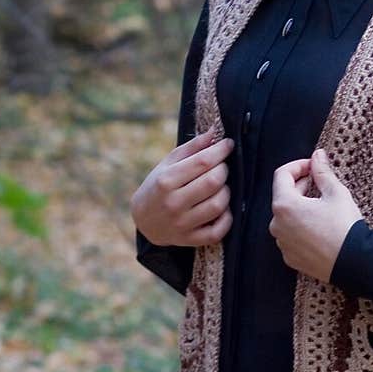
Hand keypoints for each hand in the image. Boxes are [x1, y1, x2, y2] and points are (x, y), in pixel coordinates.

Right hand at [130, 128, 235, 247]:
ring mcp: (182, 223)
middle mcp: (173, 203)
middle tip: (221, 167)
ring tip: (220, 187)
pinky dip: (226, 219)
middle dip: (224, 170)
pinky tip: (222, 209)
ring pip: (218, 205)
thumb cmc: (159, 185)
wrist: (144, 221)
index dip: (221, 151)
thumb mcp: (168, 164)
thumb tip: (215, 132)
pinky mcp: (190, 240)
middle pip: (213, 182)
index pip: (203, 162)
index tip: (228, 145)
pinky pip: (218, 231)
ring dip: (226, 192)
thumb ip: (192, 148)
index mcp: (166, 180)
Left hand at [269, 147, 363, 282]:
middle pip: (284, 196)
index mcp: (284, 205)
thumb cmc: (344, 227)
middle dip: (301, 186)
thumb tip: (317, 155)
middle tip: (321, 182)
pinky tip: (320, 227)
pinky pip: (291, 235)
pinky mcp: (290, 257)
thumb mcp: (336, 193)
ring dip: (301, 207)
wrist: (354, 263)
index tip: (313, 166)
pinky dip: (301, 227)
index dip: (298, 166)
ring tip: (322, 206)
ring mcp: (282, 242)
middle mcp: (276, 224)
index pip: (282, 175)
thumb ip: (322, 171)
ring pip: (287, 217)